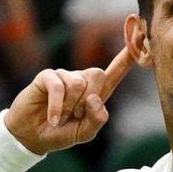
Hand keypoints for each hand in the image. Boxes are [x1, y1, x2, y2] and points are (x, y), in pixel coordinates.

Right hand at [6, 47, 132, 153]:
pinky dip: (58, 107)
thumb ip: (97, 120)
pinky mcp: (48, 77)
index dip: (127, 57)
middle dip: (88, 100)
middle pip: (99, 74)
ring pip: (79, 83)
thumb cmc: (59, 133)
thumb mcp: (84, 133)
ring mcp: (64, 76)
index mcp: (95, 93)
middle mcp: (81, 80)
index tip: (140, 35)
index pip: (115, 72)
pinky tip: (54, 119)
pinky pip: (60, 87)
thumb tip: (94, 98)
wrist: (32, 137)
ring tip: (62, 117)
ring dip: (71, 107)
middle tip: (75, 116)